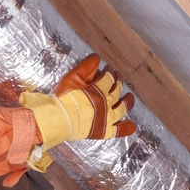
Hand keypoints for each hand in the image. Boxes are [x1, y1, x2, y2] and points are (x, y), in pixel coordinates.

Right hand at [19, 54, 135, 170]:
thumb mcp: (73, 77)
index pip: (109, 78)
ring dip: (128, 101)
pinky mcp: (104, 131)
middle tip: (117, 78)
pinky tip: (132, 126)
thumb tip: (97, 57)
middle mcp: (107, 104)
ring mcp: (107, 119)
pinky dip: (126, 128)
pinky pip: (119, 130)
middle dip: (118, 82)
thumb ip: (86, 66)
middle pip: (117, 90)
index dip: (109, 72)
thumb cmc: (63, 98)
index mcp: (100, 90)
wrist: (57, 119)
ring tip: (130, 97)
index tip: (108, 68)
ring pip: (122, 108)